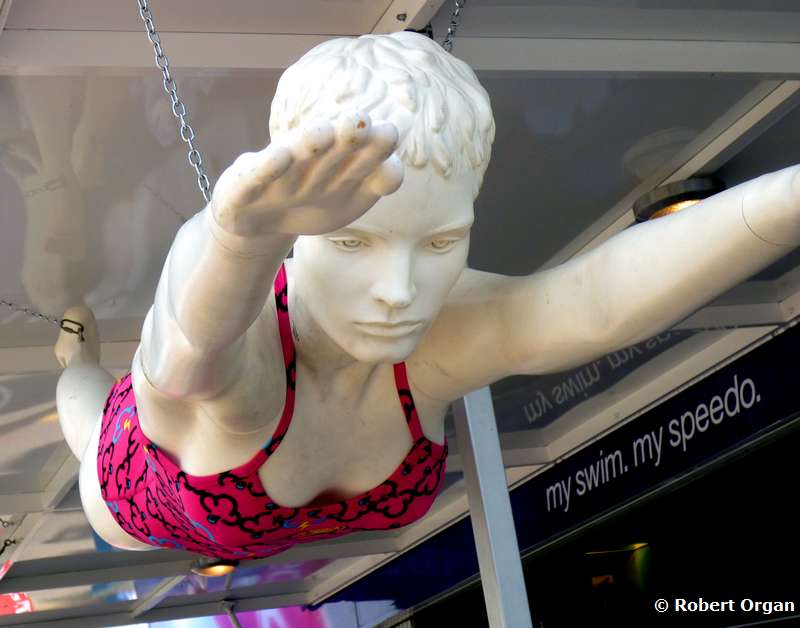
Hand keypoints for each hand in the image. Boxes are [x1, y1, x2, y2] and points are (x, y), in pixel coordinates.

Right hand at [211, 112, 403, 236]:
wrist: (257, 222)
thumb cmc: (308, 201)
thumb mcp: (346, 199)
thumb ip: (374, 183)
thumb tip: (394, 170)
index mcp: (337, 166)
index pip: (363, 158)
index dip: (375, 149)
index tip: (388, 134)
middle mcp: (309, 164)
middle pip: (332, 151)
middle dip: (347, 137)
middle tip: (360, 120)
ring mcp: (278, 175)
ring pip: (296, 158)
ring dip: (309, 144)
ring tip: (321, 132)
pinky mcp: (245, 184)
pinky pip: (259, 175)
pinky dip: (268, 167)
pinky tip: (279, 155)